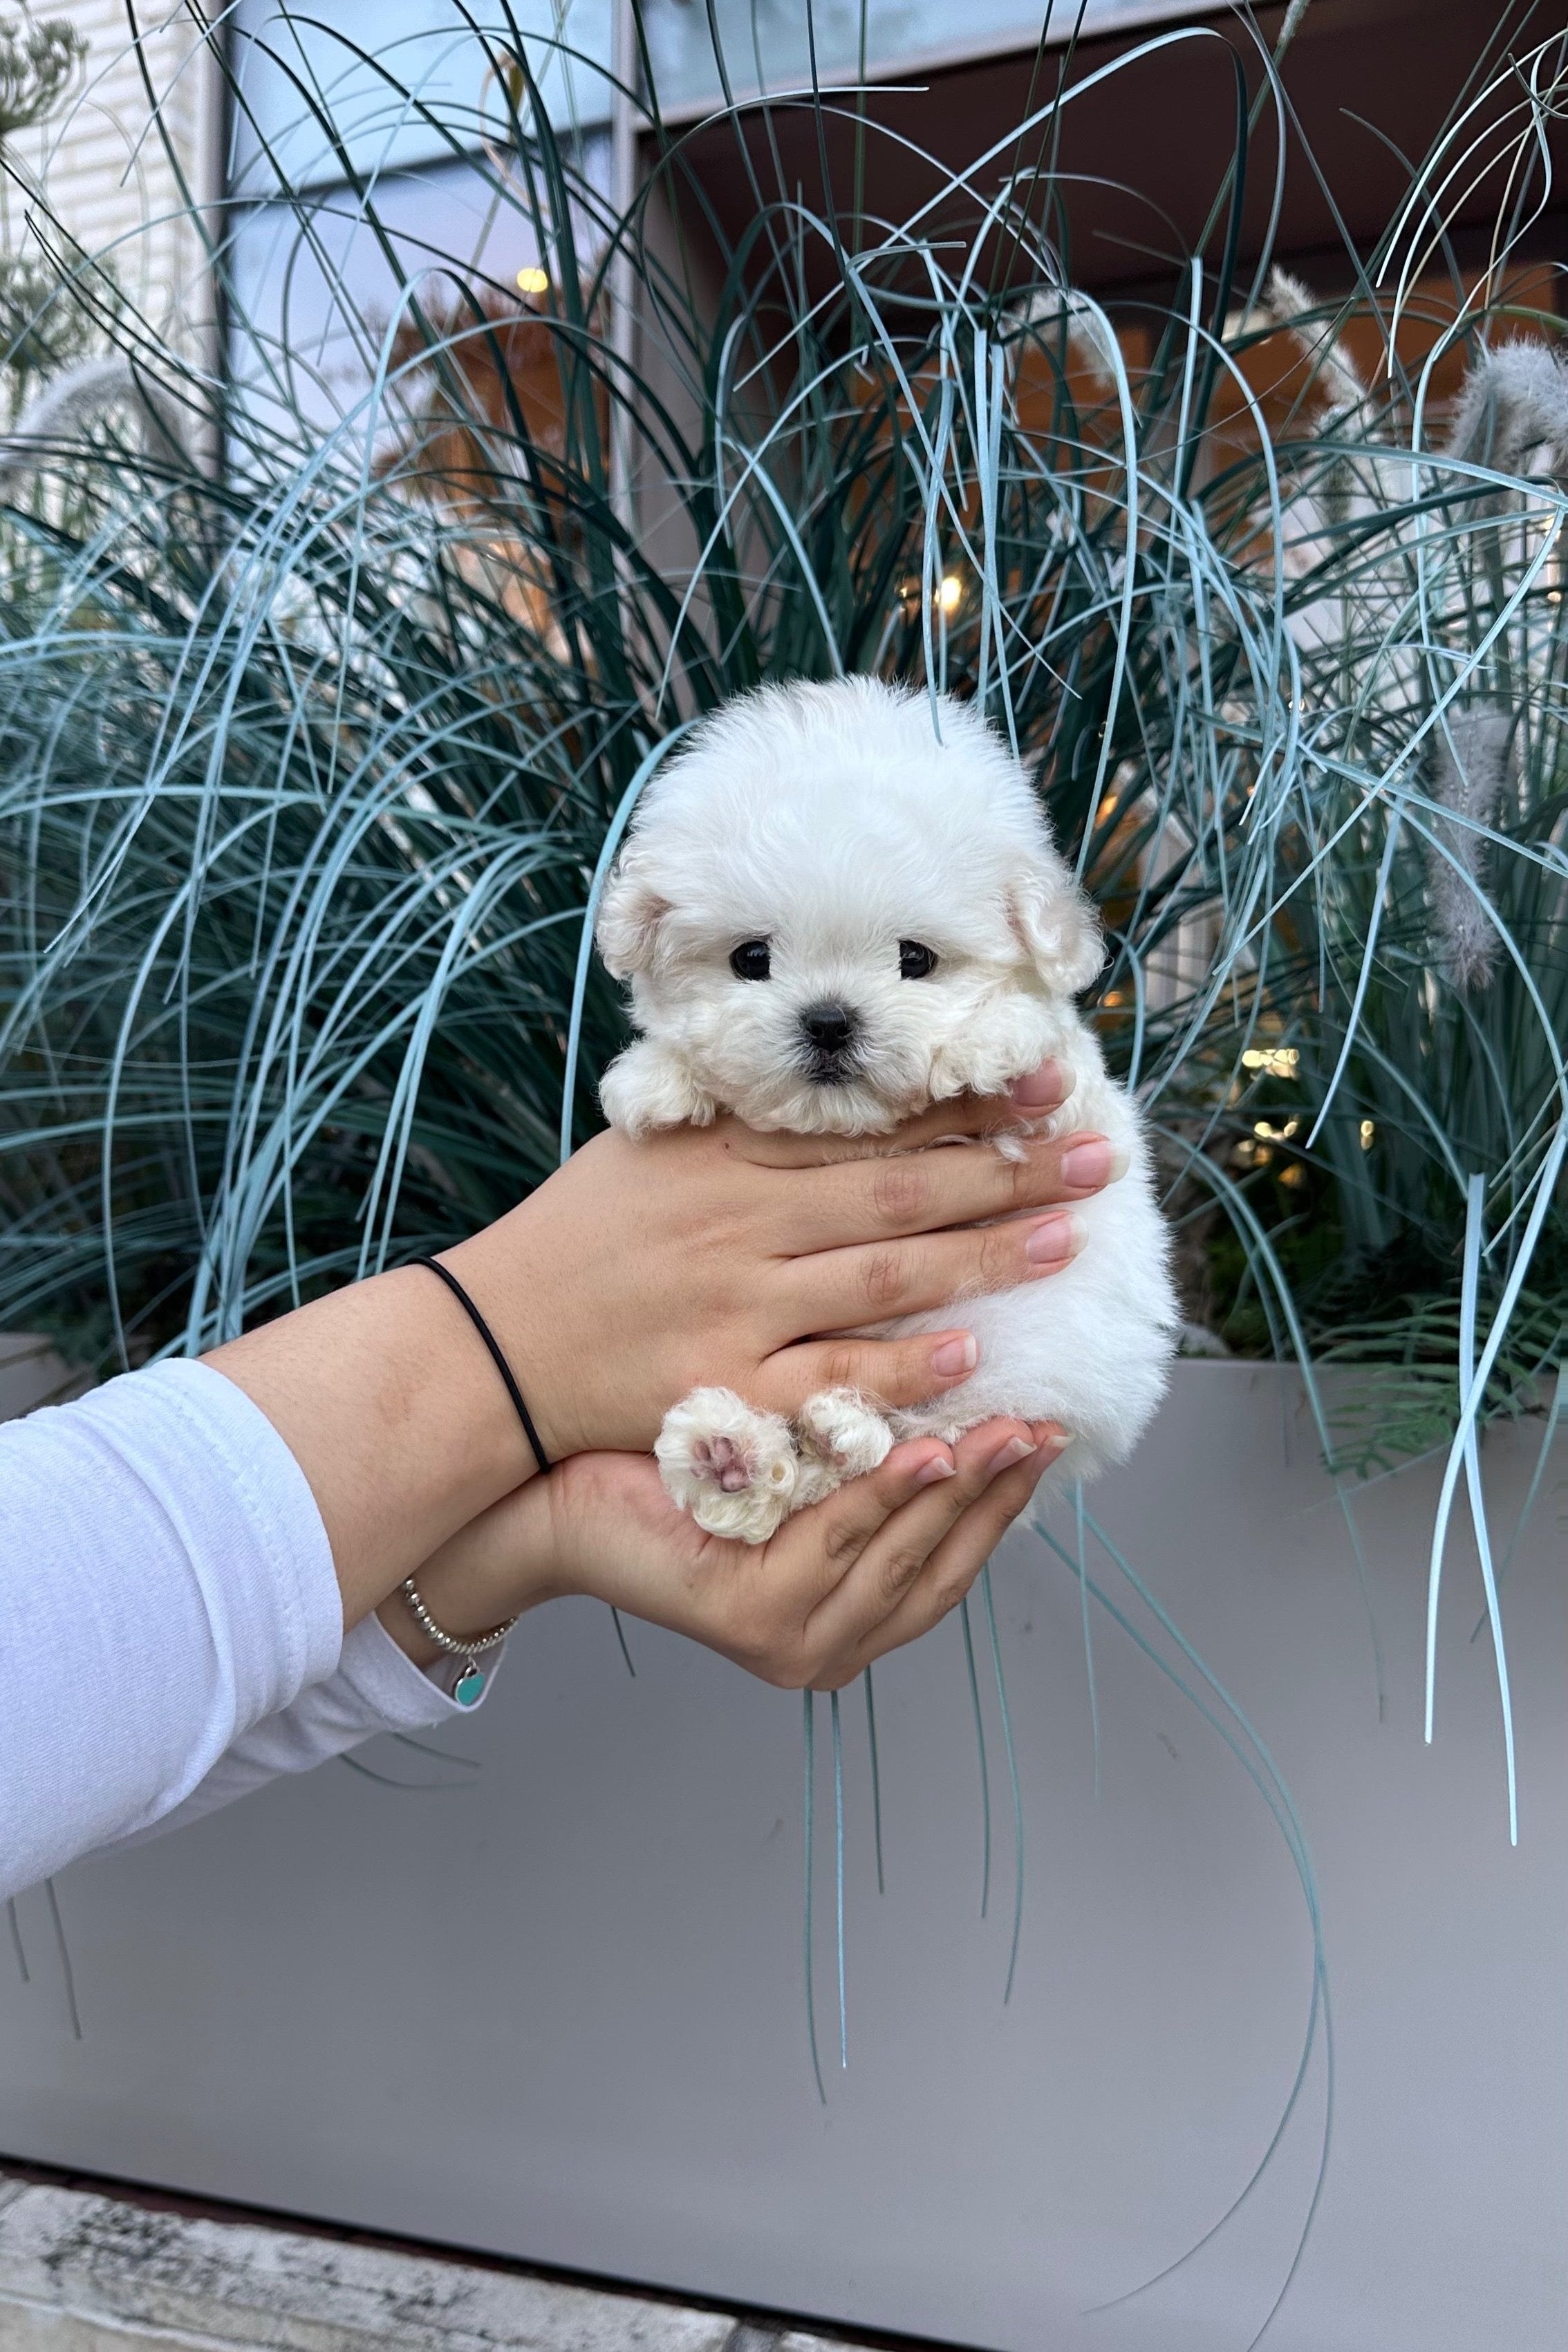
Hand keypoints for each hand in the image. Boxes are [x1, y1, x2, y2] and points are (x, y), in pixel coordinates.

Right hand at [211, 1056, 1114, 1630]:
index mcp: (727, 1153)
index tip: (1047, 1081)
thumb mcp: (646, 1148)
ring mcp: (737, 1306)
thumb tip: (827, 1082)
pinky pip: (829, 1379)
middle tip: (1098, 1156)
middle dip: (1008, 1171)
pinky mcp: (725, 1387)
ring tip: (1069, 1237)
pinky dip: (901, 1369)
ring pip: (884, 1275)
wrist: (485, 1348)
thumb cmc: (570, 1242)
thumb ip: (735, 1119)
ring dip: (985, 1255)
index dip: (967, 1104)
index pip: (871, 1122)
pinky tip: (970, 1357)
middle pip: (900, 1190)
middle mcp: (741, 1221)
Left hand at [382, 1419, 1065, 1689]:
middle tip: (1045, 1425)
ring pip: (899, 1560)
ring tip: (1006, 1430)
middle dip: (998, 1496)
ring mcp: (791, 1642)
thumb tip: (962, 1376)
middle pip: (940, 1568)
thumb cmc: (669, 1468)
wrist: (551, 1493)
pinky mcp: (749, 1618)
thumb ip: (867, 1451)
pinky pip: (835, 1545)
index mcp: (850, 1616)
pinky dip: (885, 1498)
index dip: (1005, 1503)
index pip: (952, 1564)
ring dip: (959, 1496)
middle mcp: (829, 1645)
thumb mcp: (795, 1459)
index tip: (1050, 1434)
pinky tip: (924, 1448)